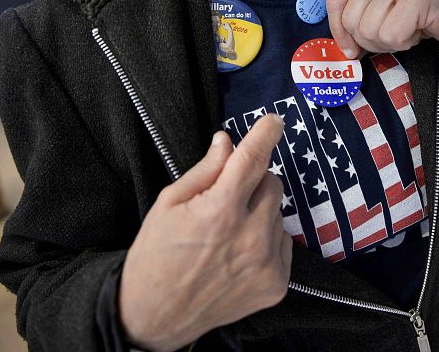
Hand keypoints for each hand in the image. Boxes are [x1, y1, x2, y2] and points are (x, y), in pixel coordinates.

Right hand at [119, 115, 291, 351]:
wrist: (155, 317)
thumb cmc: (156, 255)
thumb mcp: (168, 204)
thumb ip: (205, 171)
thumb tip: (227, 142)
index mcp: (220, 211)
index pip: (253, 160)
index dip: (266, 134)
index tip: (275, 120)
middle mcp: (250, 237)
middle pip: (272, 183)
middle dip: (253, 181)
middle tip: (228, 197)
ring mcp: (267, 264)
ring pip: (278, 213)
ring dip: (260, 212)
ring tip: (229, 233)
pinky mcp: (277, 284)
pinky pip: (283, 243)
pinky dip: (267, 240)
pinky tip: (240, 253)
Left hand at [326, 0, 438, 58]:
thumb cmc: (420, 10)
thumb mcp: (382, 6)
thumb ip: (357, 16)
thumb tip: (343, 48)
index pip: (335, 2)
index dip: (339, 32)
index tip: (351, 49)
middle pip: (351, 20)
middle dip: (369, 40)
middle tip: (393, 34)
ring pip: (370, 30)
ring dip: (389, 42)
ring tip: (407, 29)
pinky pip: (392, 35)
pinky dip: (405, 42)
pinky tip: (417, 29)